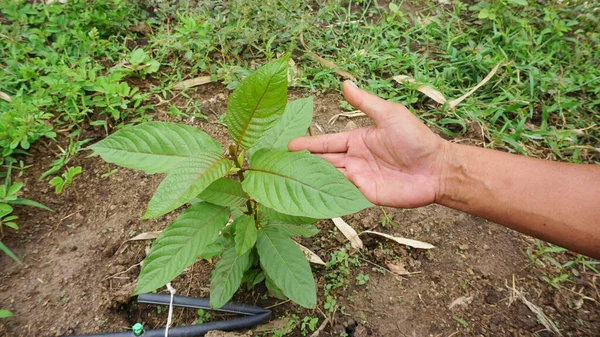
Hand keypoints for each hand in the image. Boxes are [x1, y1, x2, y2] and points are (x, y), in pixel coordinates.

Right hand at [288, 81, 448, 207]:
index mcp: (357, 139)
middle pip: (322, 162)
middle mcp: (354, 159)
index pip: (326, 143)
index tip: (288, 145)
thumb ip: (365, 103)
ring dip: (310, 179)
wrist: (436, 169)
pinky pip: (341, 195)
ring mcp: (358, 178)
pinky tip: (308, 197)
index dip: (307, 144)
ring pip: (328, 179)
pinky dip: (325, 195)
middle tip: (278, 165)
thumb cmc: (416, 139)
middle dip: (302, 163)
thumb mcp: (389, 115)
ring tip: (287, 180)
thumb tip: (345, 84)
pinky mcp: (365, 195)